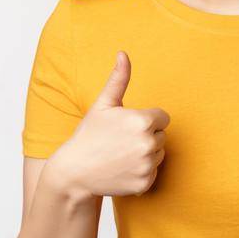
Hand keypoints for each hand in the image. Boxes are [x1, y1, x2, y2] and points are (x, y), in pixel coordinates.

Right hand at [48, 51, 170, 197]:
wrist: (75, 171)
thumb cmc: (89, 134)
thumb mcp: (102, 105)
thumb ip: (118, 79)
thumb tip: (123, 54)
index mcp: (142, 121)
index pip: (163, 117)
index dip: (146, 119)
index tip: (127, 126)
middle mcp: (148, 144)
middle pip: (161, 136)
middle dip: (146, 136)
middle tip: (121, 141)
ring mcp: (147, 165)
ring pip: (159, 154)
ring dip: (146, 154)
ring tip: (122, 154)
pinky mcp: (145, 183)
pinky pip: (153, 173)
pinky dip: (141, 172)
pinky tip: (122, 169)